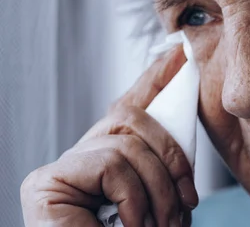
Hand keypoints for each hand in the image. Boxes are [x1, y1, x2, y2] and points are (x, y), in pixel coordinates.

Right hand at [20, 46, 196, 226]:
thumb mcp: (161, 199)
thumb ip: (164, 164)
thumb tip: (183, 116)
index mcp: (110, 159)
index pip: (131, 106)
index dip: (155, 78)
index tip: (178, 54)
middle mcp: (82, 156)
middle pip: (135, 117)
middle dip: (174, 155)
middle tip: (189, 203)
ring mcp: (61, 168)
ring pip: (129, 142)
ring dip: (159, 189)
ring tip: (164, 226)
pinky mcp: (46, 183)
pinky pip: (112, 163)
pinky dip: (134, 198)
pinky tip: (132, 226)